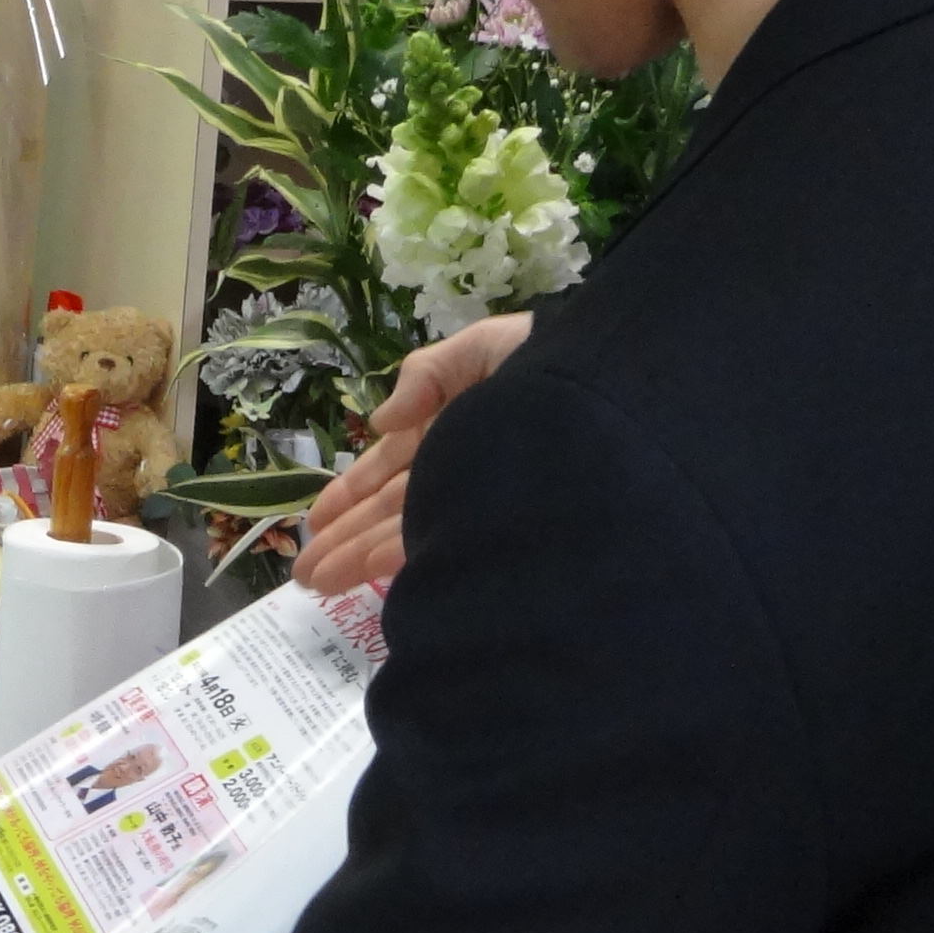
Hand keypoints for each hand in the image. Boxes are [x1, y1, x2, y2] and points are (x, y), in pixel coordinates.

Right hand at [295, 313, 532, 593]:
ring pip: (409, 533)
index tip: (313, 523)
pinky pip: (448, 549)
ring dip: (358, 557)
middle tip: (304, 573)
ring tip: (317, 585)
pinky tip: (373, 581)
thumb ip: (430, 374)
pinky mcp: (505, 532)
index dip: (349, 494)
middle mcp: (464, 472)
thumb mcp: (486, 347)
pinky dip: (406, 563)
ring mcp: (483, 505)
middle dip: (344, 538)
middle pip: (392, 509)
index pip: (391, 468)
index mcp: (455, 428)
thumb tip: (380, 424)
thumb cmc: (559, 365)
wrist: (629, 397)